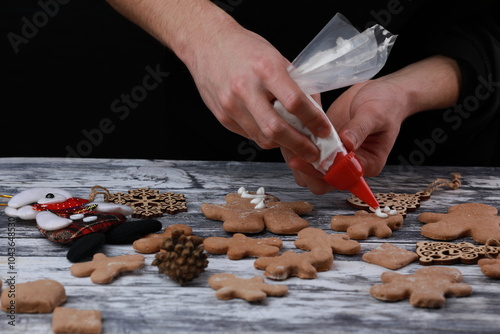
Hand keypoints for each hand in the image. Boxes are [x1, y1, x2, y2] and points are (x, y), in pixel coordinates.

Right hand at [185, 23, 330, 162]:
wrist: (206, 42)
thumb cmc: (244, 48)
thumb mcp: (275, 57)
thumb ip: (294, 84)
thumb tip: (314, 112)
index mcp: (265, 69)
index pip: (295, 102)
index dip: (314, 121)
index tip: (324, 131)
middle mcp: (246, 88)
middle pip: (277, 129)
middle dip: (299, 145)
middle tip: (313, 153)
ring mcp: (231, 105)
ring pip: (262, 138)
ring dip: (282, 145)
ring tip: (296, 144)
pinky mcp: (222, 116)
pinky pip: (249, 135)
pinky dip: (264, 136)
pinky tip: (272, 131)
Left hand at [284, 79, 410, 193]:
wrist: (381, 92)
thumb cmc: (385, 104)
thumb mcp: (375, 114)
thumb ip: (360, 129)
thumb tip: (346, 143)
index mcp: (367, 164)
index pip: (341, 179)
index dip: (321, 174)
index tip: (305, 160)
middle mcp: (350, 166)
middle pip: (321, 183)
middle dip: (305, 171)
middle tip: (293, 153)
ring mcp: (334, 156)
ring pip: (309, 171)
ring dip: (298, 160)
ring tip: (289, 142)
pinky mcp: (323, 145)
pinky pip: (305, 154)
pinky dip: (296, 147)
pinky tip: (290, 134)